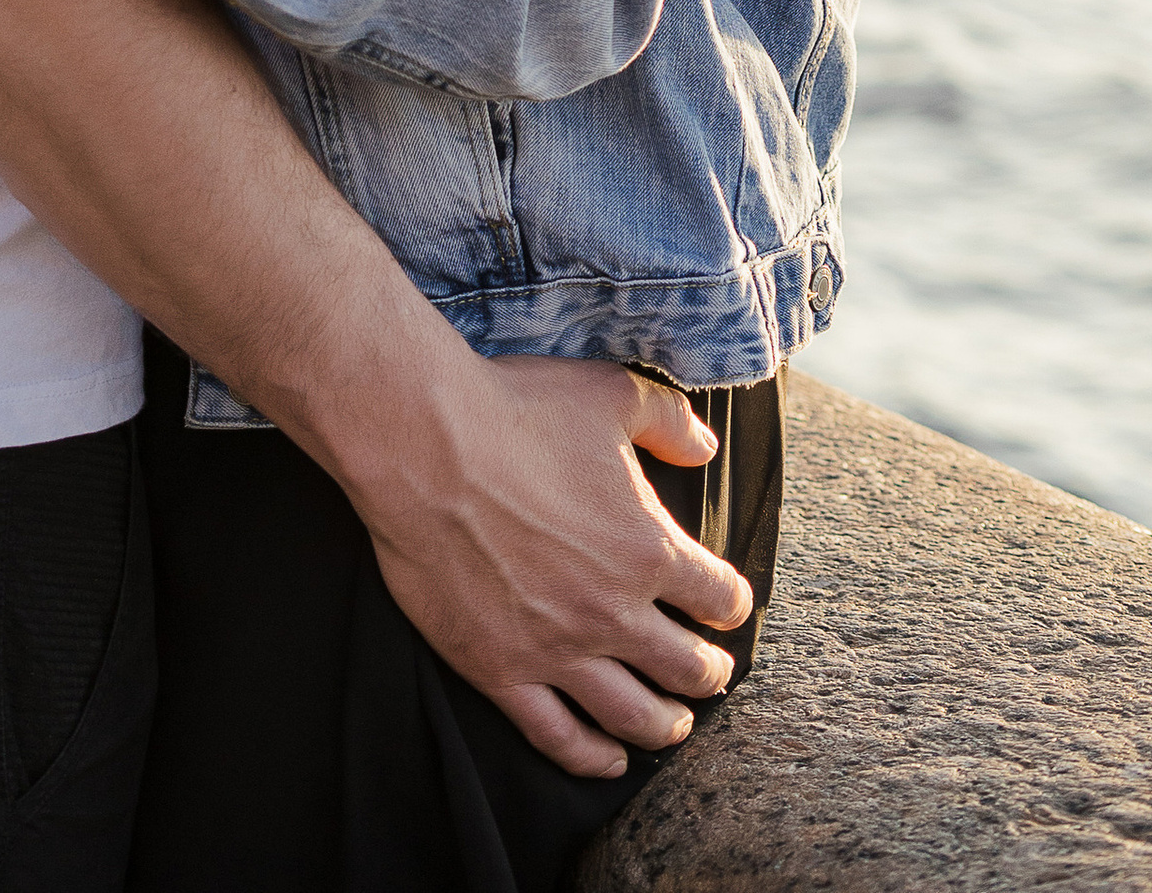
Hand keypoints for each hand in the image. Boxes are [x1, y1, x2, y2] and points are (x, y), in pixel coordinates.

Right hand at [314, 344, 749, 776]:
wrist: (422, 445)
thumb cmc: (515, 411)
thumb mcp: (610, 393)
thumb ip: (670, 421)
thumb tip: (706, 448)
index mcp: (648, 549)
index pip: (720, 598)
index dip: (730, 602)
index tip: (725, 604)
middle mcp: (613, 612)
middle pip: (687, 668)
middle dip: (708, 674)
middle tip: (710, 673)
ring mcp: (556, 650)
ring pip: (633, 715)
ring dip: (665, 726)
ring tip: (675, 725)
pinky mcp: (501, 671)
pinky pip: (558, 736)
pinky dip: (591, 757)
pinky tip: (608, 758)